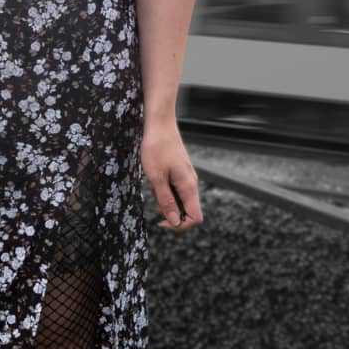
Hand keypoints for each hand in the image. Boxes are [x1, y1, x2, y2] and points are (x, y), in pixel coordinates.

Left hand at [140, 116, 202, 232]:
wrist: (160, 123)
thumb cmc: (156, 148)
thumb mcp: (156, 177)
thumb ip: (166, 201)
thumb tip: (175, 222)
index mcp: (189, 187)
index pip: (195, 218)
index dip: (180, 225)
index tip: (161, 220)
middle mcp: (191, 184)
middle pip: (187, 210)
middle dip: (170, 211)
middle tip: (154, 197)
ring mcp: (186, 177)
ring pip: (179, 199)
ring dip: (165, 198)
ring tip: (152, 183)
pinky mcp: (180, 171)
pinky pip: (174, 188)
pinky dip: (163, 188)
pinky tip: (154, 177)